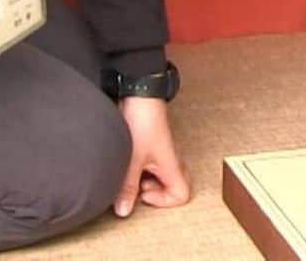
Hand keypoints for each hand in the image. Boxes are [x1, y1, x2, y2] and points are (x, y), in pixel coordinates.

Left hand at [114, 96, 190, 217]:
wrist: (140, 95)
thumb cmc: (143, 121)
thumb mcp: (132, 159)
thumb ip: (128, 187)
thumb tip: (123, 211)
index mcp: (172, 165)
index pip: (182, 194)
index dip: (163, 201)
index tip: (143, 195)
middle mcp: (171, 159)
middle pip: (175, 186)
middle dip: (156, 193)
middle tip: (138, 188)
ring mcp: (163, 151)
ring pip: (162, 175)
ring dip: (147, 180)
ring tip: (131, 174)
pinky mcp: (154, 143)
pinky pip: (154, 164)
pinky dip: (142, 169)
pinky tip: (128, 162)